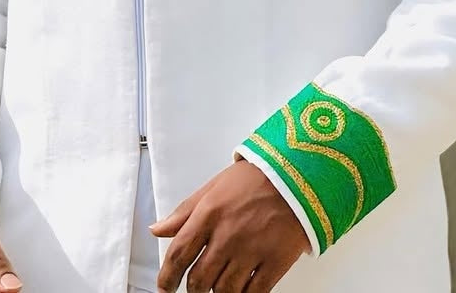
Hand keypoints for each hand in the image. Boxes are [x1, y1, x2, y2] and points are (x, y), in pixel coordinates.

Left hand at [150, 159, 307, 292]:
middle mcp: (227, 235)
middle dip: (193, 290)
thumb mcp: (213, 186)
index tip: (164, 288)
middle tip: (194, 289)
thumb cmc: (255, 177)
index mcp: (209, 213)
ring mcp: (251, 251)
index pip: (179, 253)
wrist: (297, 175)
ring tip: (218, 287)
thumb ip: (184, 211)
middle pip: (199, 280)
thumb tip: (157, 229)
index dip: (167, 277)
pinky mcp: (274, 263)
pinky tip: (241, 290)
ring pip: (224, 291)